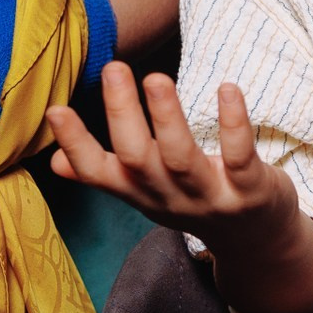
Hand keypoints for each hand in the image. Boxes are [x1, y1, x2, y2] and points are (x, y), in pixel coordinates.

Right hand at [46, 64, 298, 243]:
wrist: (257, 244)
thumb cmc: (195, 202)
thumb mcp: (147, 195)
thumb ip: (107, 175)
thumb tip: (55, 162)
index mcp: (140, 193)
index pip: (98, 173)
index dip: (75, 145)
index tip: (55, 109)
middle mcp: (170, 197)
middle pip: (137, 159)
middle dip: (122, 114)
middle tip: (113, 68)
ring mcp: (211, 197)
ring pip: (182, 159)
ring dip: (168, 118)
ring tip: (156, 78)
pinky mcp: (251, 192)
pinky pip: (240, 157)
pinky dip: (233, 123)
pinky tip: (228, 88)